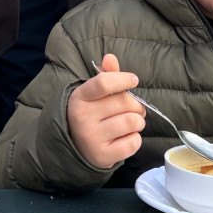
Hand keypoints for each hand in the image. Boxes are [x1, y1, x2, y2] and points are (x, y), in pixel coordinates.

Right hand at [67, 52, 144, 169]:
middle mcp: (83, 118)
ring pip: (132, 122)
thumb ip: (105, 75)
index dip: (123, 79)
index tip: (134, 80)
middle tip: (134, 109)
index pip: (103, 83)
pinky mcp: (103, 156)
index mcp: (79, 98)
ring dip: (138, 121)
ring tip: (131, 123)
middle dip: (136, 105)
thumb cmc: (90, 115)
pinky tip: (126, 137)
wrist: (74, 147)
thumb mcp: (92, 94)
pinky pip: (133, 142)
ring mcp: (92, 138)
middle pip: (124, 102)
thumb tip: (110, 57)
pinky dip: (135, 138)